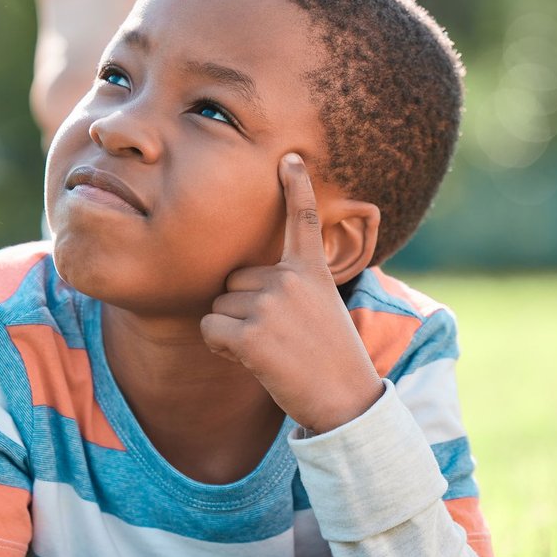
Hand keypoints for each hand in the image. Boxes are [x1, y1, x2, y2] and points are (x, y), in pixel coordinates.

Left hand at [200, 153, 382, 433]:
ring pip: (219, 305)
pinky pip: (210, 328)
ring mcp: (269, 303)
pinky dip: (220, 347)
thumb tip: (242, 283)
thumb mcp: (320, 309)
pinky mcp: (251, 333)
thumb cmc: (329, 359)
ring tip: (270, 350)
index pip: (302, 219)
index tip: (289, 156)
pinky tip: (253, 360)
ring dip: (231, 330)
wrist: (346, 400)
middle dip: (241, 308)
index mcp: (310, 270)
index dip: (295, 186)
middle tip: (277, 337)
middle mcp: (289, 279)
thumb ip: (289, 286)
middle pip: (233, 280)